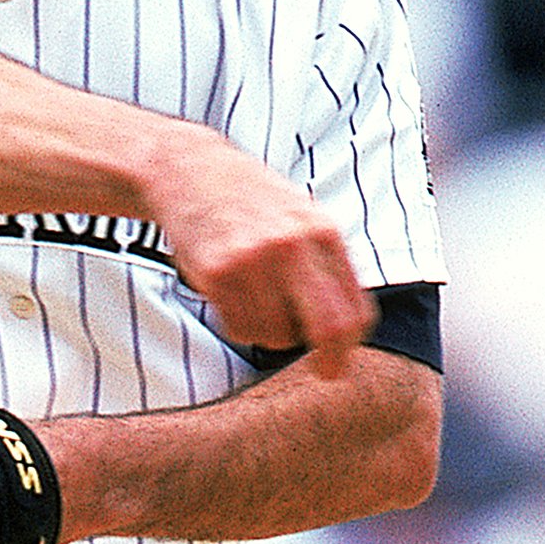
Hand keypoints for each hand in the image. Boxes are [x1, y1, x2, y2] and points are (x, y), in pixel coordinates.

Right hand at [151, 132, 368, 375]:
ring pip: (277, 335)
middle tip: (326, 371)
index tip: (340, 360)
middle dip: (331, 360)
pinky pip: (240, 328)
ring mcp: (255, 259)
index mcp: (323, 232)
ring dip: (270, 332)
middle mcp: (293, 245)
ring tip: (257, 300)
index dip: (352, 344)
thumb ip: (327, 264)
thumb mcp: (302, 218)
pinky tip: (232, 295)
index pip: (355, 308)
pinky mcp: (218, 272)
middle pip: (329, 328)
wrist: (189, 171)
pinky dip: (240, 325)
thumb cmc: (251, 202)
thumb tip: (349, 328)